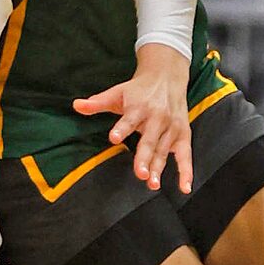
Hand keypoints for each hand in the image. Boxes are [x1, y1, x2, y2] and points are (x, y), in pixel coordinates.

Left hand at [74, 43, 192, 191]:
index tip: (114, 138)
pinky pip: (186, 155)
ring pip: (164, 150)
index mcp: (139, 107)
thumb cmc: (138, 90)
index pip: (129, 119)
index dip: (121, 128)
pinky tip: (184, 187)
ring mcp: (172, 127)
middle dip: (145, 157)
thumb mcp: (117, 93)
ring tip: (152, 184)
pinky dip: (187, 171)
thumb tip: (76, 105)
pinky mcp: (183, 135)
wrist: (167, 76)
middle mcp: (157, 117)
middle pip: (150, 140)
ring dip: (160, 167)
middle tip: (141, 174)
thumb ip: (97, 103)